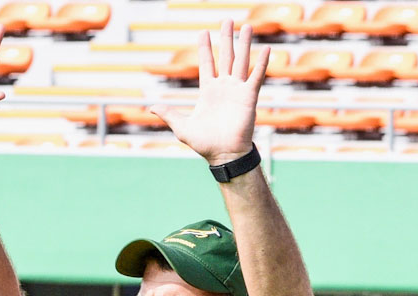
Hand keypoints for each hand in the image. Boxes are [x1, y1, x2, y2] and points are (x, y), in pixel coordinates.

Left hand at [150, 20, 268, 164]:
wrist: (224, 154)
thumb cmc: (204, 143)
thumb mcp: (182, 127)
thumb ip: (169, 115)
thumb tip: (151, 108)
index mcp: (208, 91)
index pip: (206, 63)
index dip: (205, 48)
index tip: (203, 32)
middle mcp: (224, 87)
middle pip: (225, 57)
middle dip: (226, 38)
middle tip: (227, 20)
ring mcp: (237, 90)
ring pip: (241, 61)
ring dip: (245, 44)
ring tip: (247, 26)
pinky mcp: (249, 97)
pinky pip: (256, 77)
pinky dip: (261, 63)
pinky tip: (266, 49)